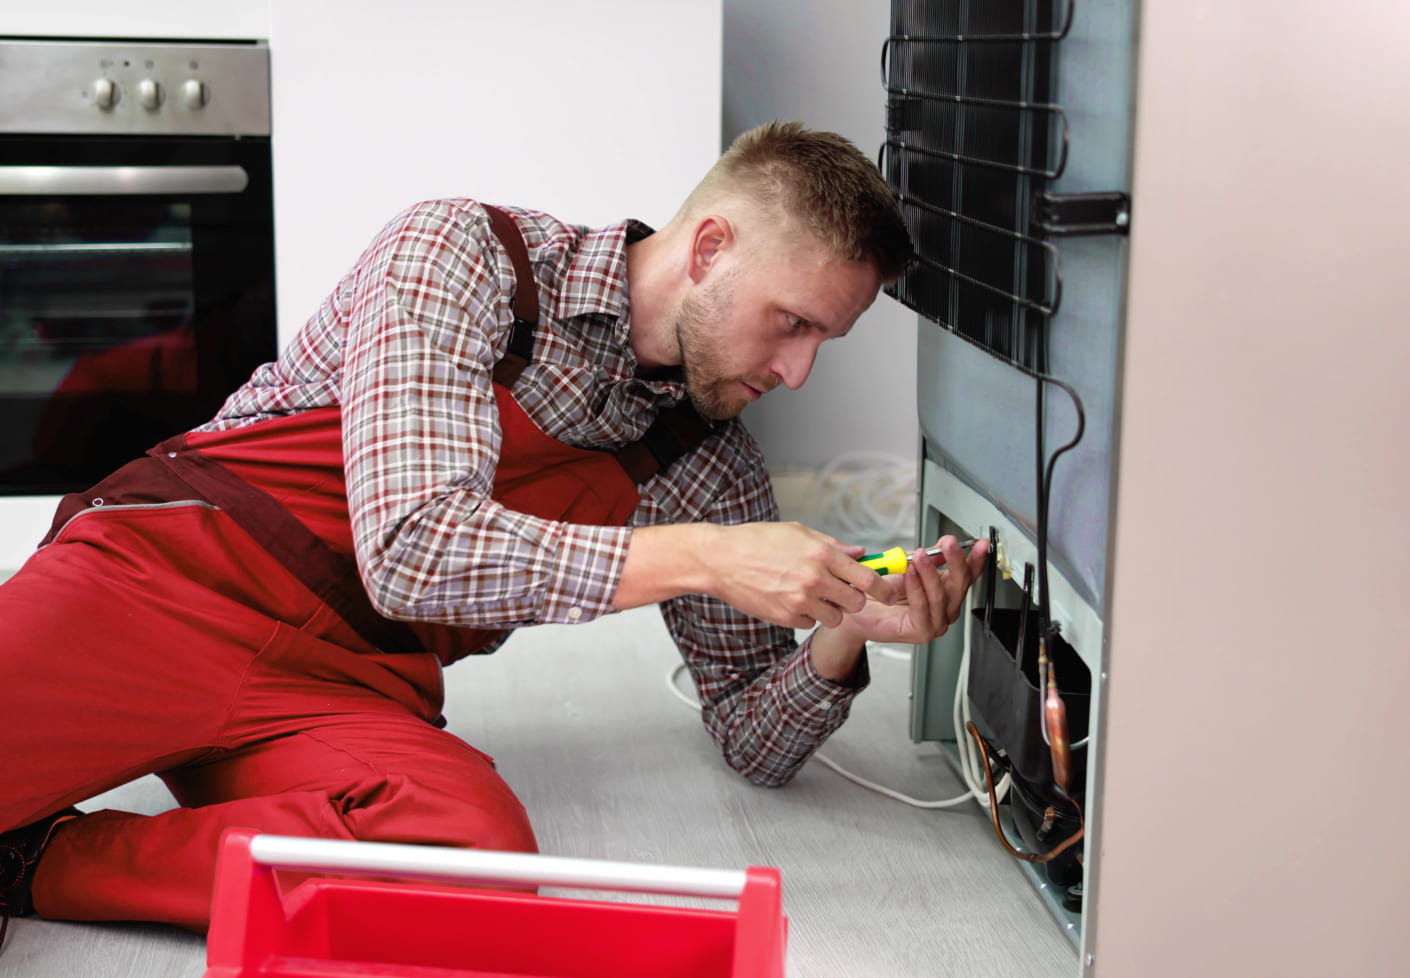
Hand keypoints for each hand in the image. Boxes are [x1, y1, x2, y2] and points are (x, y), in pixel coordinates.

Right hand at [703, 521, 893, 629]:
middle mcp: (814, 578)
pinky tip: (790, 599)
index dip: (882, 588)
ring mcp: (799, 600)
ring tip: (812, 595)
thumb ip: (833, 545)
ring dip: (829, 610)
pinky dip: (805, 615)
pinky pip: (809, 623)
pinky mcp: (785, 617)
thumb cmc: (756, 541)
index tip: (886, 591)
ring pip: (834, 618)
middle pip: (856, 603)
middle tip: (841, 592)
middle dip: (853, 599)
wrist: (721, 560)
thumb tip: (860, 553)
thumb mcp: (798, 533)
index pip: (867, 577)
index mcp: (822, 554)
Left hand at [811, 535, 989, 677]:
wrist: (859, 609)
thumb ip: (929, 557)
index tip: (981, 544)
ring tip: (920, 556)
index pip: (968, 575)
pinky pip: (923, 608)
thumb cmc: (883, 591)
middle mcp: (947, 608)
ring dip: (931, 573)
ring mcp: (937, 622)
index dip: (976, 559)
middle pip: (959, 584)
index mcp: (948, 592)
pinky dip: (917, 589)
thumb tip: (943, 544)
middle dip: (955, 561)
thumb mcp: (909, 567)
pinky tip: (910, 574)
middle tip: (948, 543)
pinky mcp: (922, 632)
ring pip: (941, 595)